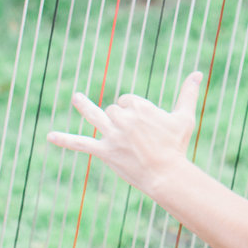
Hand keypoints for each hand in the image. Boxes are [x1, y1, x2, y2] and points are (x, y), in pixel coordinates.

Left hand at [47, 72, 202, 192]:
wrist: (166, 175)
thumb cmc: (177, 146)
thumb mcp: (184, 117)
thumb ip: (188, 93)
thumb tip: (198, 72)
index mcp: (140, 107)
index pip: (128, 100)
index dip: (135, 111)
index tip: (145, 127)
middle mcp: (124, 118)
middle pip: (114, 109)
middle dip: (122, 119)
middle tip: (136, 138)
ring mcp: (112, 135)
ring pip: (96, 116)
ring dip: (85, 106)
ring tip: (76, 98)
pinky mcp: (104, 152)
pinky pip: (81, 144)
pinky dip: (64, 140)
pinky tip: (49, 136)